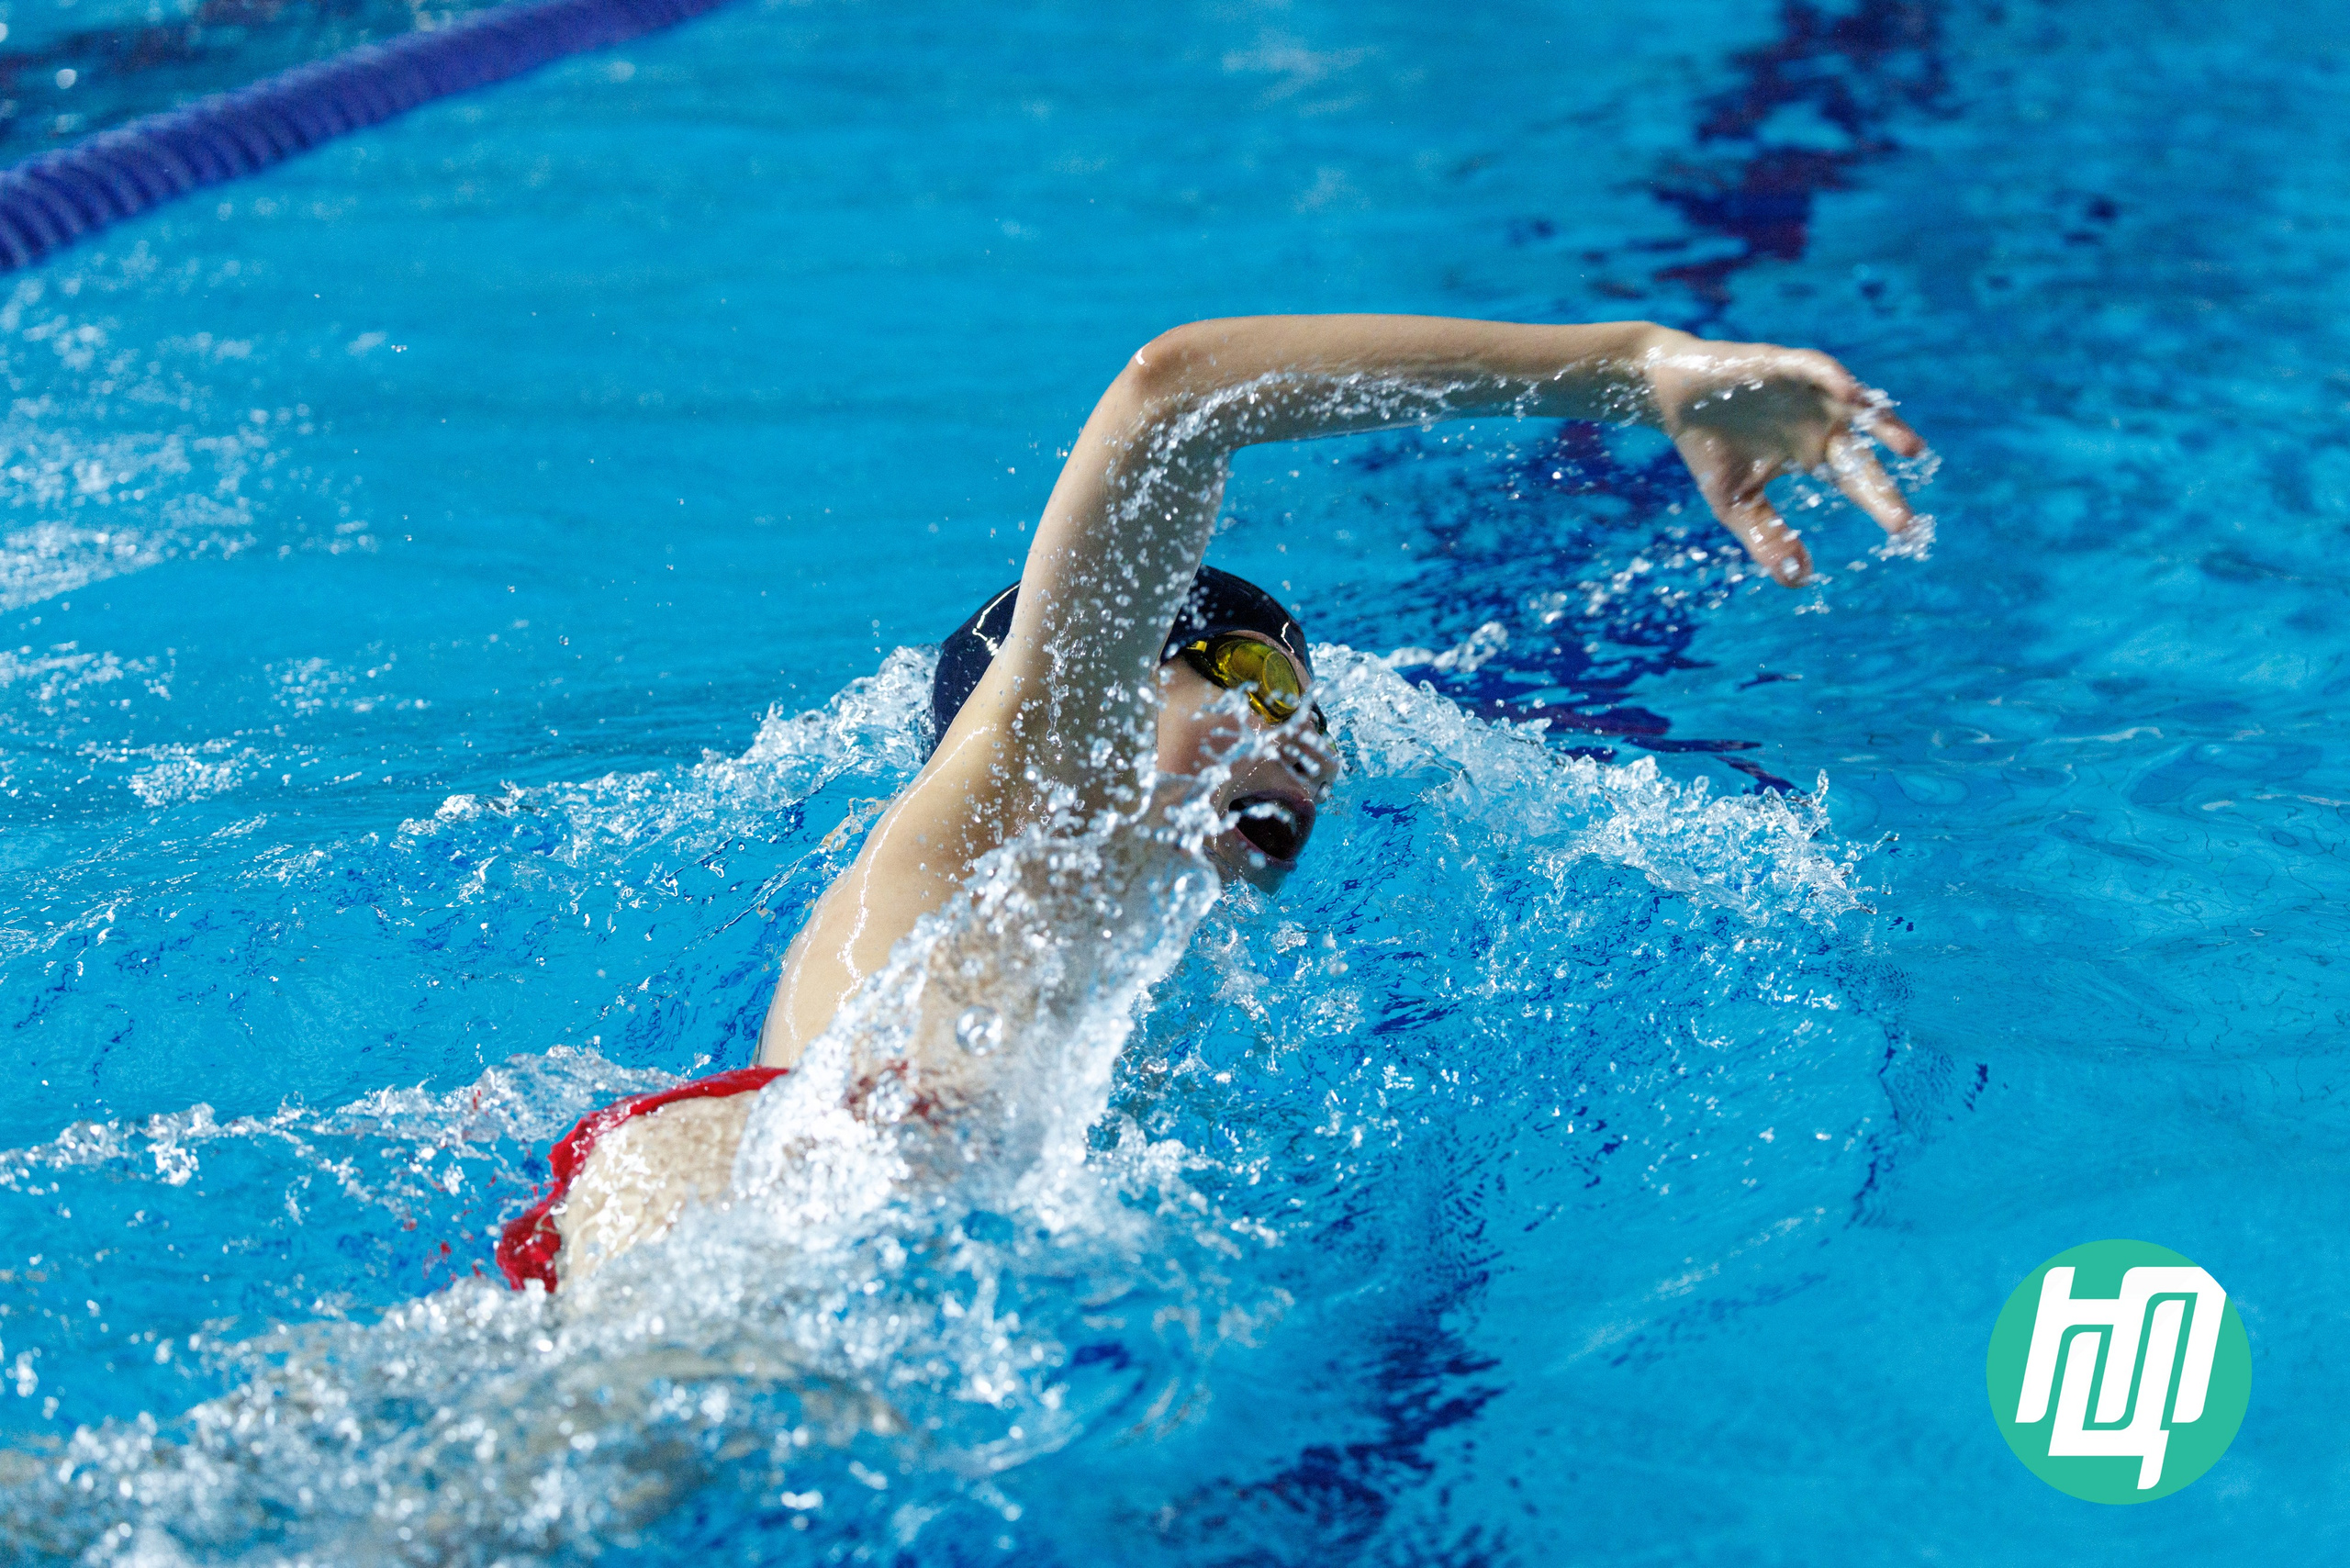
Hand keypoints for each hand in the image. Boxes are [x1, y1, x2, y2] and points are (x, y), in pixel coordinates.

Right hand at [1642, 330, 1925, 585]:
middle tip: (1905, 524)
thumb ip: (1768, 539)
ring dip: (1884, 423)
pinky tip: (1848, 394)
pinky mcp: (1784, 364)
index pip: (1855, 480)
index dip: (1880, 503)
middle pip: (1862, 453)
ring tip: (1911, 449)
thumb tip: (1799, 579)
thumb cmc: (1707, 447)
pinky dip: (1835, 379)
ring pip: (1857, 403)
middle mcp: (1818, 422)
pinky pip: (1818, 368)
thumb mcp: (1736, 504)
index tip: (1905, 534)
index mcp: (1811, 452)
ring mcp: (1806, 392)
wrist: (1669, 397)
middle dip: (1883, 486)